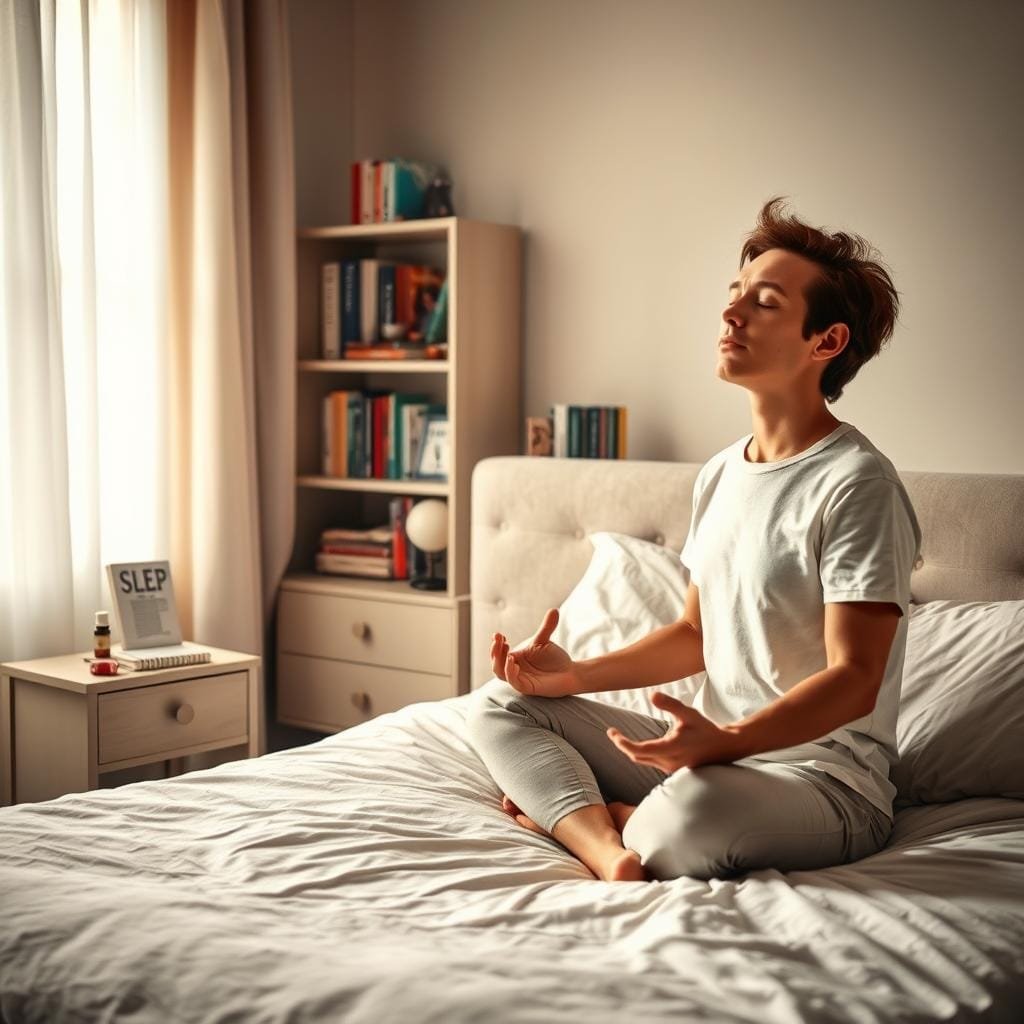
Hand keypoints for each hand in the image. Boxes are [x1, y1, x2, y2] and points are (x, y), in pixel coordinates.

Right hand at [490, 608, 581, 697]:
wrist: (570, 673)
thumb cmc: (555, 659)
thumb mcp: (545, 640)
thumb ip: (546, 626)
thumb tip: (554, 609)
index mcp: (515, 659)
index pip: (498, 654)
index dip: (495, 644)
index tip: (498, 634)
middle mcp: (514, 670)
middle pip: (496, 663)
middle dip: (494, 651)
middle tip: (498, 638)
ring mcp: (520, 679)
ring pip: (500, 673)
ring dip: (499, 660)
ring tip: (505, 646)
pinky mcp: (527, 687)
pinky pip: (514, 682)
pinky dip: (510, 671)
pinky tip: (513, 660)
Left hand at [607, 692, 744, 772]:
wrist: (723, 748)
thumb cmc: (705, 729)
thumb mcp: (689, 713)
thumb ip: (670, 704)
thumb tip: (652, 695)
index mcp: (671, 749)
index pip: (639, 750)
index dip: (622, 743)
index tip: (612, 733)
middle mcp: (669, 762)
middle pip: (636, 757)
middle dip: (622, 745)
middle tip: (612, 732)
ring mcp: (671, 769)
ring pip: (643, 761)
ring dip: (630, 750)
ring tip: (619, 737)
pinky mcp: (672, 770)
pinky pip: (650, 763)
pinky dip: (640, 754)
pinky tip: (635, 745)